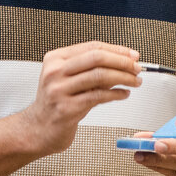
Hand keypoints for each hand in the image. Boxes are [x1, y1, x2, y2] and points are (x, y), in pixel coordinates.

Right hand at [14, 41, 139, 156]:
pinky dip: (116, 94)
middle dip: (122, 61)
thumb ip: (93, 69)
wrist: (38, 128)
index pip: (92, 46)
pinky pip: (98, 96)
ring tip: (135, 81)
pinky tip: (124, 94)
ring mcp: (59, 90)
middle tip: (137, 67)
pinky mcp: (66, 109)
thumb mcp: (70, 79)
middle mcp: (55, 72)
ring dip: (123, 78)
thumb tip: (124, 61)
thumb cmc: (57, 102)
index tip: (132, 55)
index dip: (117, 49)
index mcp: (55, 58)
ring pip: (99, 76)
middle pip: (97, 57)